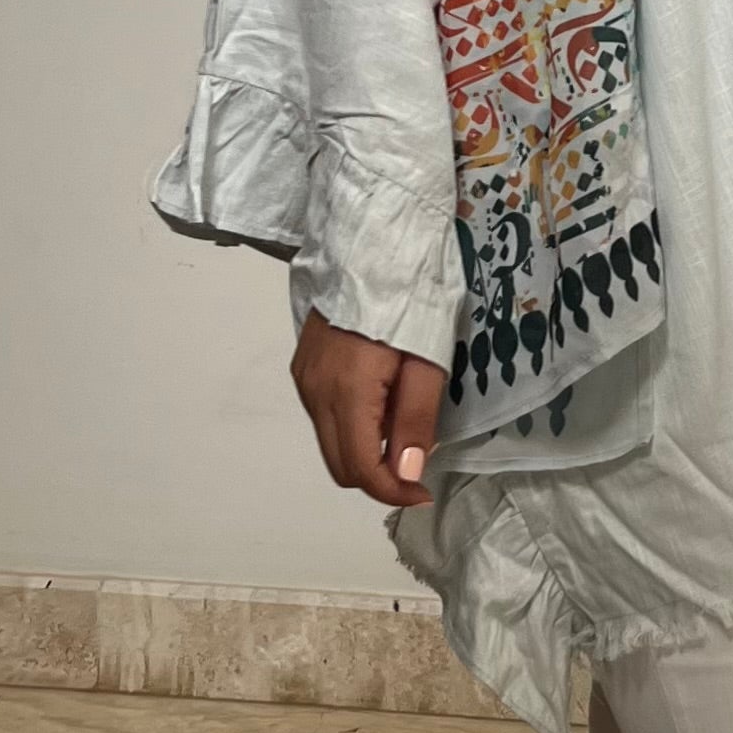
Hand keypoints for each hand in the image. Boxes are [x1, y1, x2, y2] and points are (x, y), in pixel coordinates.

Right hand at [291, 313, 445, 508]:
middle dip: (378, 477)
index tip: (423, 492)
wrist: (373, 240)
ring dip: (364, 452)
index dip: (392, 492)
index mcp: (346, 392)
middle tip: (417, 466)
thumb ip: (415, 419)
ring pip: (330, 442)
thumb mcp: (428, 360)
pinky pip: (325, 416)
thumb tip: (405, 474)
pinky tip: (382, 405)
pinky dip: (352, 428)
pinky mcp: (304, 365)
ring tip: (403, 430)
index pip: (360, 468)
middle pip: (339, 464)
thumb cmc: (410, 295)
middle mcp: (315, 392)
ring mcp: (305, 378)